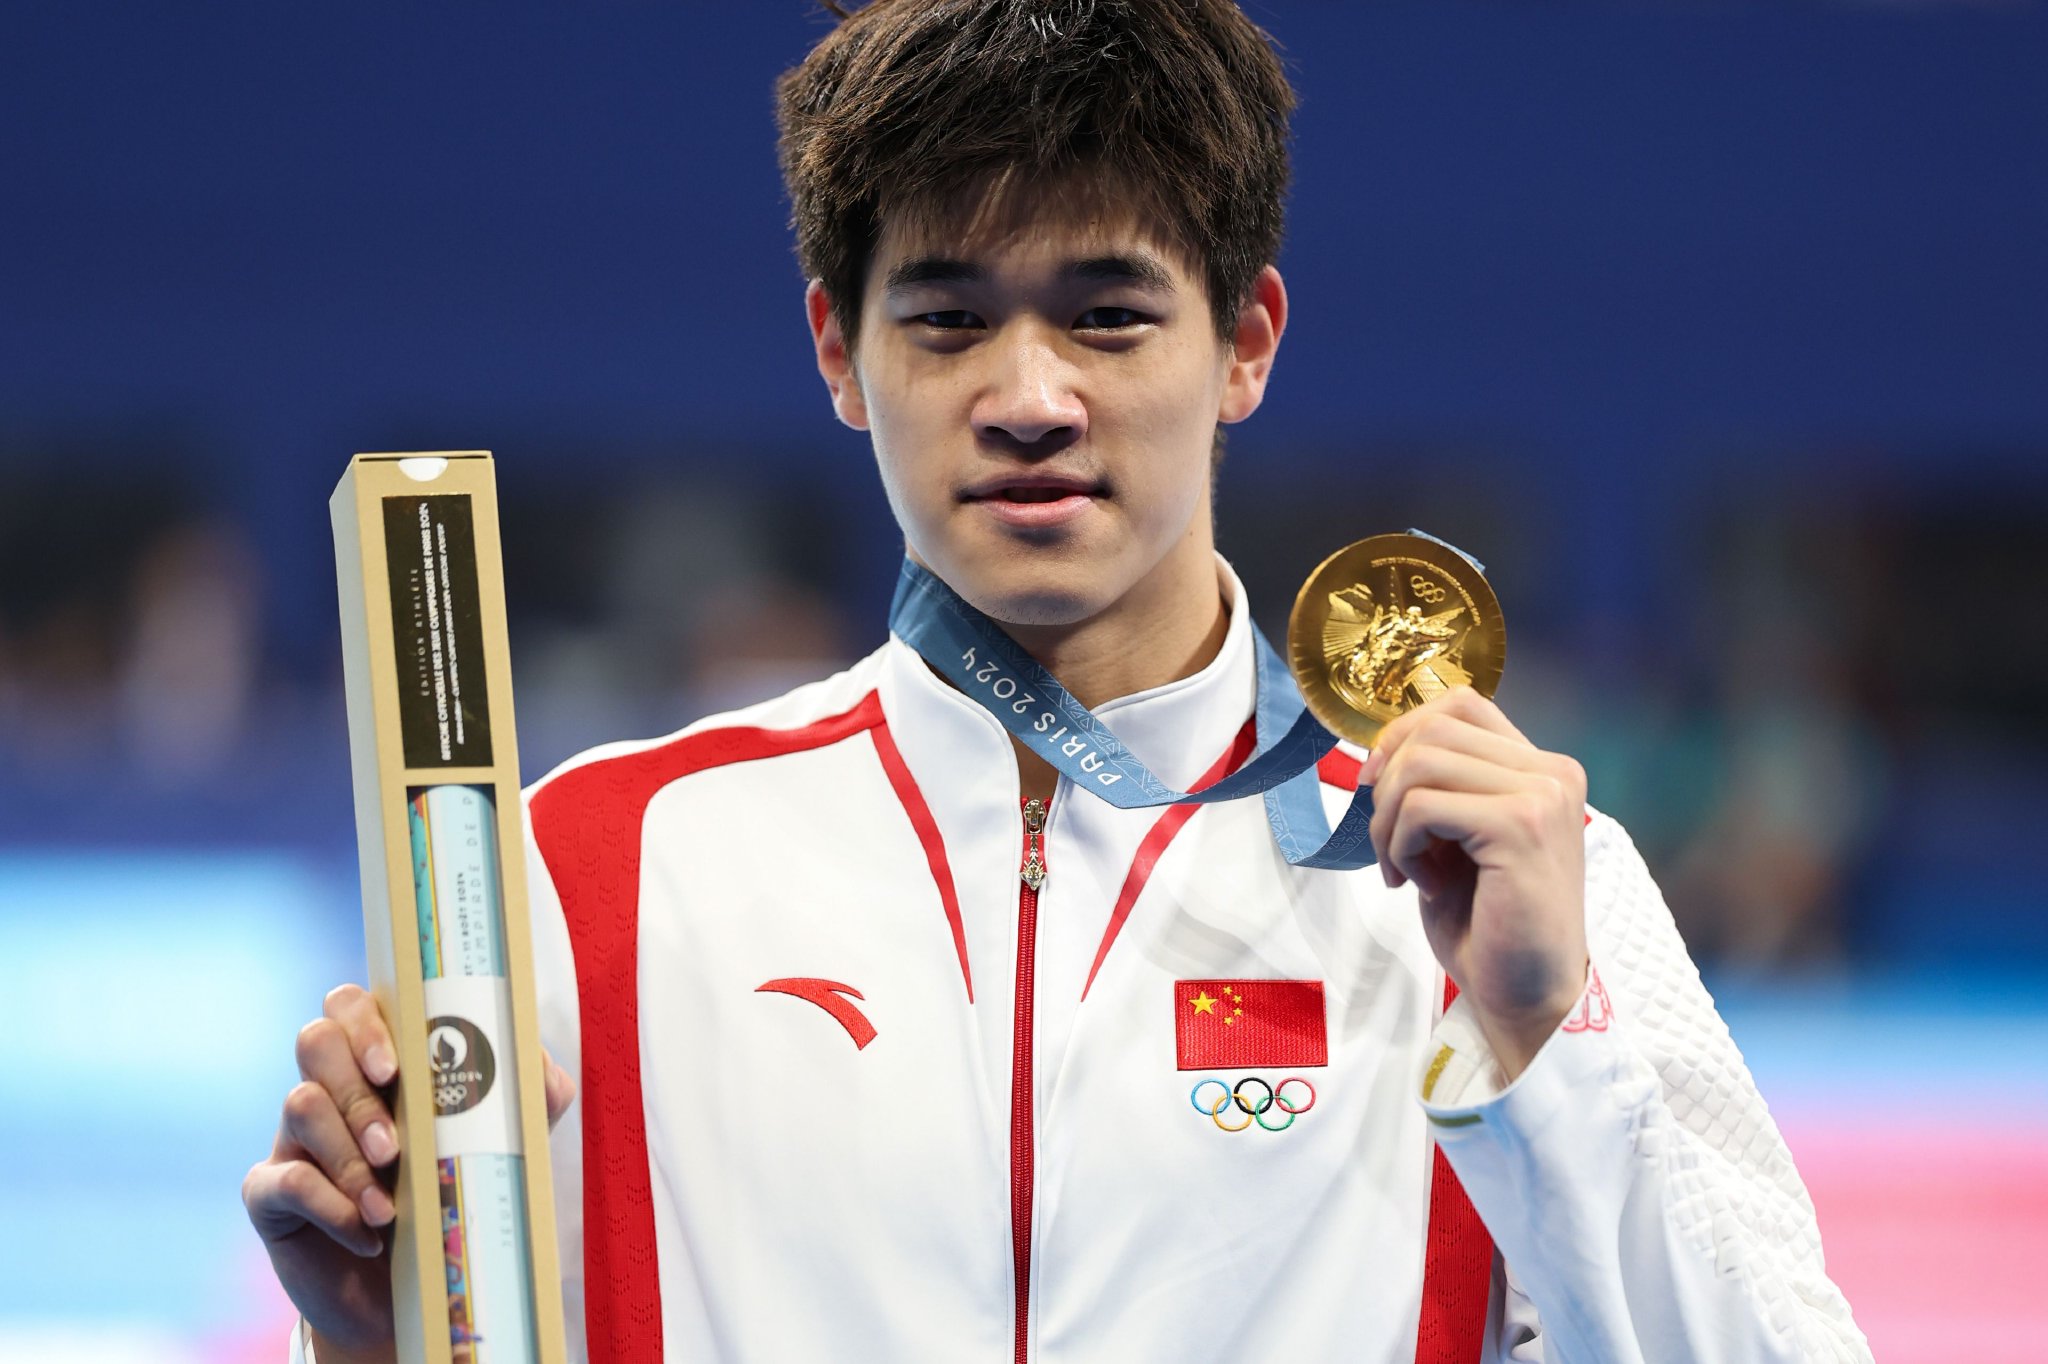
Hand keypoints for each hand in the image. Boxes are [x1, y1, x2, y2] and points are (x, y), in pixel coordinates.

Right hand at [241, 984, 575, 1358]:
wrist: (421, 1286)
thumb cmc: (459, 1195)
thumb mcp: (507, 1141)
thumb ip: (530, 1094)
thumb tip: (541, 1066)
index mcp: (381, 1061)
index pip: (350, 1003)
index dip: (366, 1023)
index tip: (396, 1069)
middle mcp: (332, 1087)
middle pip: (316, 1040)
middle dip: (357, 1093)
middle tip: (394, 1149)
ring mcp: (294, 1136)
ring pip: (298, 1104)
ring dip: (348, 1157)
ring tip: (389, 1207)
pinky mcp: (270, 1194)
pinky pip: (280, 1179)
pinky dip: (330, 1207)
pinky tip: (368, 1234)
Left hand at [1361, 687, 1589, 1080]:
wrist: (1528, 996)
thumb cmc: (1489, 924)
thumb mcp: (1459, 837)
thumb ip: (1441, 786)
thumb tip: (1379, 750)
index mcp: (1542, 769)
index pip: (1460, 704)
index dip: (1404, 733)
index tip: (1378, 787)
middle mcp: (1552, 772)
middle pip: (1431, 728)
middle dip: (1386, 783)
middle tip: (1388, 842)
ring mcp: (1542, 796)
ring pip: (1419, 763)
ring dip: (1387, 820)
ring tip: (1403, 868)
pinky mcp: (1520, 827)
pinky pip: (1421, 807)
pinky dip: (1399, 845)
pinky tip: (1419, 884)